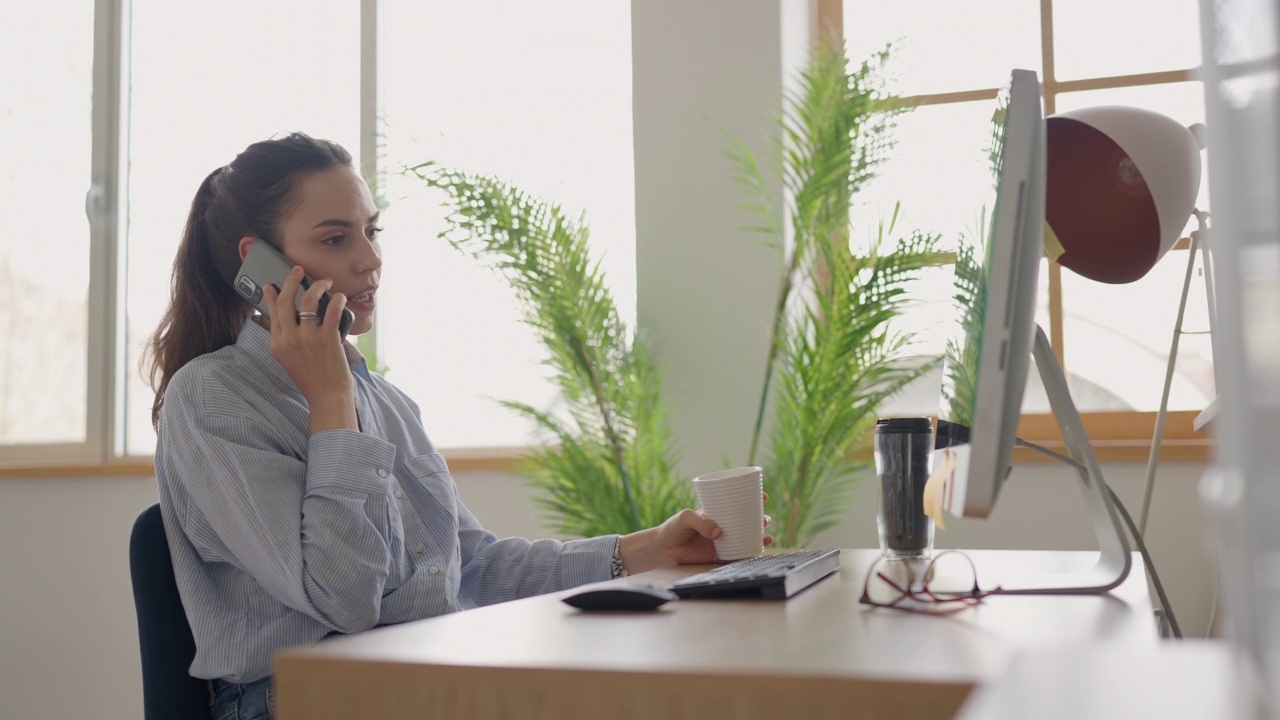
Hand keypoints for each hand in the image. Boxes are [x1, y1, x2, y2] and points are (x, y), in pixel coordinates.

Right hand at [263, 266, 357, 432]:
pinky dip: (337, 300)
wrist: (327, 396)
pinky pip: (332, 310)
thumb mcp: (289, 361)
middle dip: (291, 280)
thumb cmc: (312, 379)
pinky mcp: (327, 338)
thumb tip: (289, 320)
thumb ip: (286, 341)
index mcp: (278, 344)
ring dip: (318, 286)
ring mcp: (308, 338)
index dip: (272, 295)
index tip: (271, 285)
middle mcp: (290, 339)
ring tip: (325, 282)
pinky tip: (340, 297)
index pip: (272, 312)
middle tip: (298, 270)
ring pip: (309, 300)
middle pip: (286, 300)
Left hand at [618, 494, 772, 573]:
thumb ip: (700, 522)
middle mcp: (722, 527)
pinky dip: (750, 552)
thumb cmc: (672, 529)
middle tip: (765, 518)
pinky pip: (738, 555)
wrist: (663, 549)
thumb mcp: (685, 517)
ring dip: (759, 536)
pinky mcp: (719, 557)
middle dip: (760, 519)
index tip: (764, 495)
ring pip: (746, 538)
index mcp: (716, 513)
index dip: (752, 499)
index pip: (737, 504)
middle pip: (747, 522)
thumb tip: (718, 533)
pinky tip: (759, 549)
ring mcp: (722, 542)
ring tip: (766, 534)